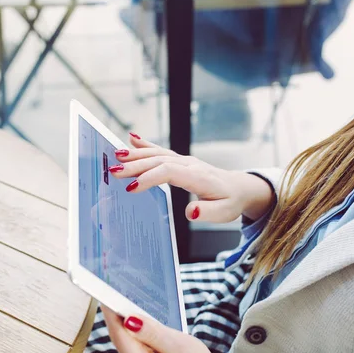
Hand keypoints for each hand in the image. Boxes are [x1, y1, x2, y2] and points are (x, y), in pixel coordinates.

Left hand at [101, 306, 247, 352]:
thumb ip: (153, 333)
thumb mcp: (180, 346)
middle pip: (122, 334)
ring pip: (128, 336)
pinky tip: (156, 329)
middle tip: (135, 293)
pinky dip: (142, 331)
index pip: (120, 335)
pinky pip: (134, 341)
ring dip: (139, 323)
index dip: (111, 312)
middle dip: (129, 314)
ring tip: (156, 318)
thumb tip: (129, 319)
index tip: (104, 291)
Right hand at [109, 133, 273, 221]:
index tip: (131, 188)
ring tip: (116, 156)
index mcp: (198, 177)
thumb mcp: (223, 213)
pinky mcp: (181, 160)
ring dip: (136, 154)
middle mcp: (190, 164)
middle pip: (159, 160)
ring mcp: (185, 160)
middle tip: (114, 171)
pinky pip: (162, 150)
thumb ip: (206, 212)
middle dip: (136, 165)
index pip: (169, 172)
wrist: (240, 188)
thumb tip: (189, 212)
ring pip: (158, 153)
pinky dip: (146, 145)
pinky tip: (131, 139)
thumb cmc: (230, 202)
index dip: (149, 178)